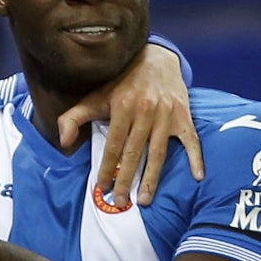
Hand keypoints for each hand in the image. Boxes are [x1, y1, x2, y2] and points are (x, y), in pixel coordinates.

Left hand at [57, 41, 203, 206]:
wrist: (156, 59)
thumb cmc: (121, 83)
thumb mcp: (95, 96)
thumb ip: (73, 117)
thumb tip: (63, 142)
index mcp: (123, 107)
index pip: (113, 145)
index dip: (107, 168)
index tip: (101, 187)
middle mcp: (146, 111)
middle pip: (135, 152)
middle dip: (126, 179)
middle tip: (120, 201)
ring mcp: (167, 114)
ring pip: (159, 152)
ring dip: (152, 177)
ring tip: (145, 199)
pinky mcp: (184, 115)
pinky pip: (192, 140)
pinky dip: (196, 158)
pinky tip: (197, 177)